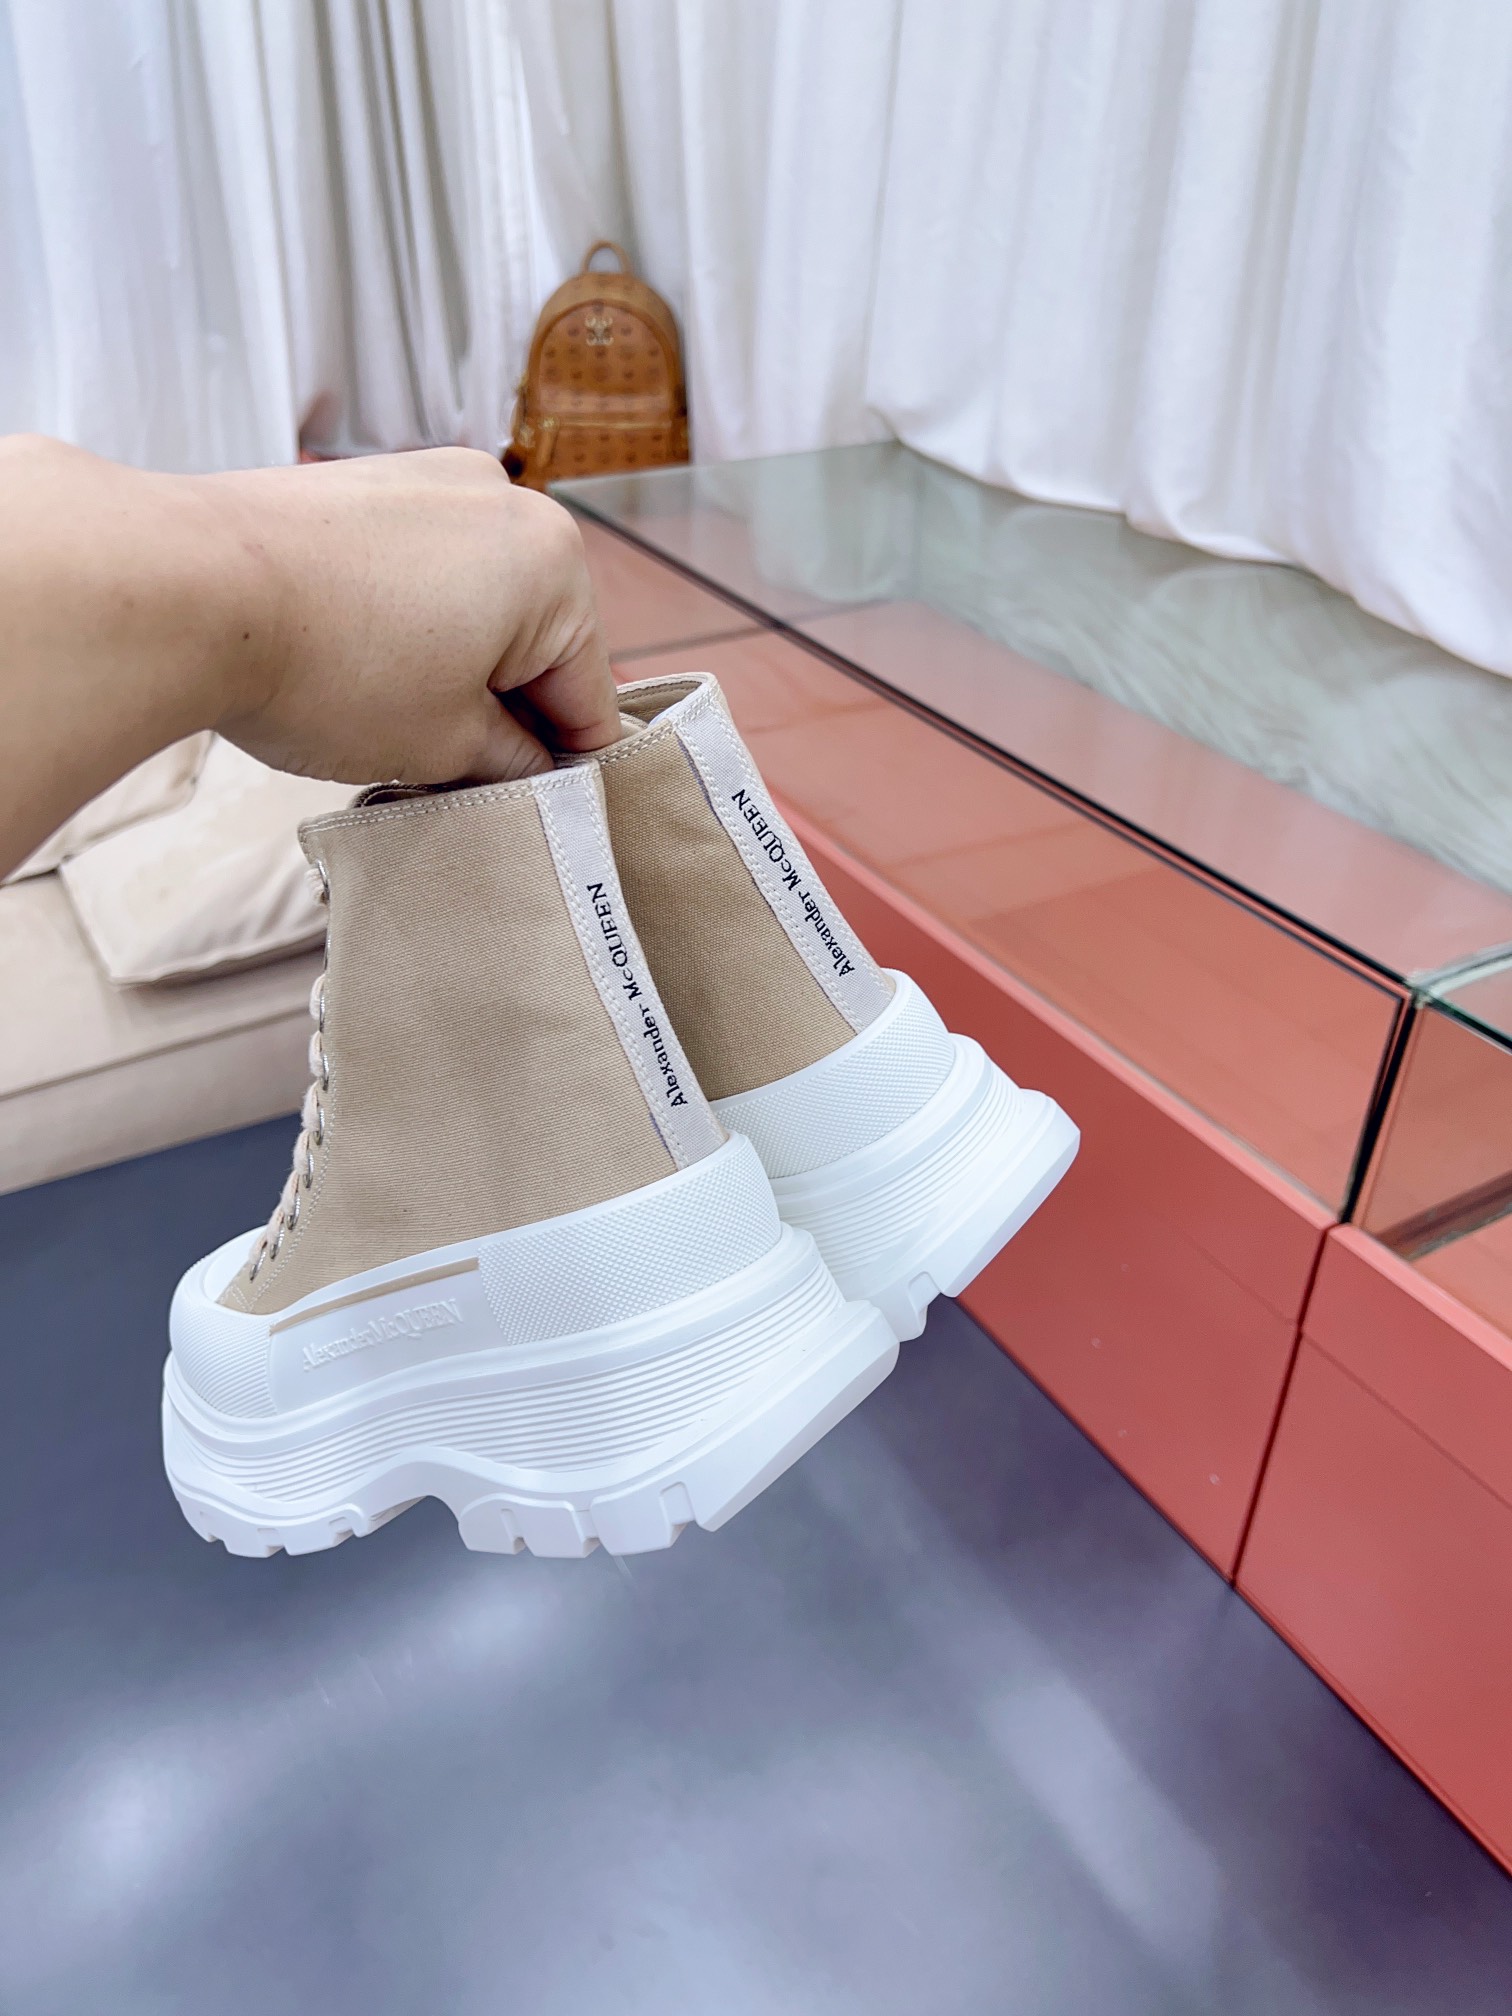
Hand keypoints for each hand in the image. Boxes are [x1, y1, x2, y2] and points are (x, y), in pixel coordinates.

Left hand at [207, 447, 618, 784]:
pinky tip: (354, 674)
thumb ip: (509, 762)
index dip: (566, 767)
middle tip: (454, 777)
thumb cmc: (328, 664)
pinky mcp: (362, 486)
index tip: (542, 812)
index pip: (589, 694)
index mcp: (553, 562)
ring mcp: (427, 481)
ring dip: (451, 669)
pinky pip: (414, 571)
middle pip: (533, 640)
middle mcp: (502, 501)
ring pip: (472, 604)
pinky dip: (403, 625)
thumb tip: (527, 767)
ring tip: (390, 727)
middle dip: (502, 710)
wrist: (185, 588)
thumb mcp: (444, 744)